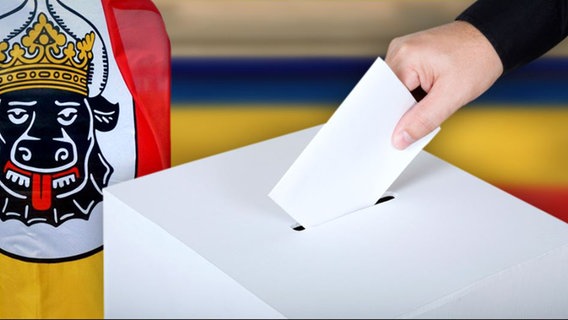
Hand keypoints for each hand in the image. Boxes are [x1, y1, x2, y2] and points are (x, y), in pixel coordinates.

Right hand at [385, 20, 502, 148]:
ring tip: (433, 101)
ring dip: (410, 104)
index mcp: (405, 57)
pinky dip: (415, 95)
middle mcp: (398, 50)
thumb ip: (423, 120)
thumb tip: (399, 139)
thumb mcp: (452, 95)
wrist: (493, 38)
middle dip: (402, 112)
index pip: (385, 98)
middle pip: (389, 94)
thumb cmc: (477, 59)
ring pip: (397, 91)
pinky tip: (430, 96)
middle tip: (421, 123)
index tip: (399, 137)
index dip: (390, 119)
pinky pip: (404, 83)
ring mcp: (403, 52)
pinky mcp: (410, 56)